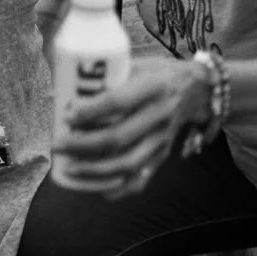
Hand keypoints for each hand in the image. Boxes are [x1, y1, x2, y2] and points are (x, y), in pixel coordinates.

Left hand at [55, 58, 208, 198]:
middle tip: (58, 144)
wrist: (198, 91)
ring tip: (69, 169)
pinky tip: (99, 191)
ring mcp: (162, 139)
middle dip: (83, 145)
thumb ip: (108, 75)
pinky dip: (120, 188)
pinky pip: (142, 178)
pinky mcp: (163, 154)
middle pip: (118, 137)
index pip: (117, 102)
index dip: (90, 111)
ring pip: (128, 163)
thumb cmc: (158, 73)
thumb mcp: (137, 64)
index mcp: (152, 87)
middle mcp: (159, 115)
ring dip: (96, 170)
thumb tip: (64, 86)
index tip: (67, 115)